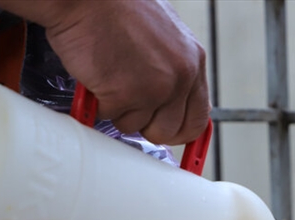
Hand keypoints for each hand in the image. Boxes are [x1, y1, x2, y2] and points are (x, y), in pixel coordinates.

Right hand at [0, 0, 209, 144]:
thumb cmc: (116, 9)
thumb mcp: (163, 35)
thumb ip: (172, 68)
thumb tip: (171, 103)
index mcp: (193, 61)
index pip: (198, 118)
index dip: (178, 130)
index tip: (164, 131)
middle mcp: (180, 76)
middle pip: (167, 131)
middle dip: (144, 123)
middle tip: (126, 99)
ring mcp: (154, 88)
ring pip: (135, 126)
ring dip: (117, 108)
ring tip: (110, 73)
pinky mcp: (125, 94)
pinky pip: (108, 116)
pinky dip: (97, 101)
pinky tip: (97, 72)